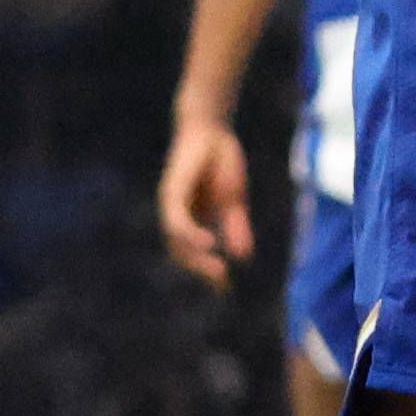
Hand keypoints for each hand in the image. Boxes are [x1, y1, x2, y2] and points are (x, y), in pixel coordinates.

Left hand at [155, 107, 253, 286]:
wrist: (212, 128)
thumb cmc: (220, 161)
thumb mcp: (233, 201)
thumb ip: (235, 227)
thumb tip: (243, 257)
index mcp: (191, 219)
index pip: (192, 253)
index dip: (207, 271)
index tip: (225, 287)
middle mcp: (176, 214)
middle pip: (181, 252)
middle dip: (201, 270)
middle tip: (222, 284)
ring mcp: (171, 204)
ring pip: (176, 240)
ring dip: (196, 258)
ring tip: (218, 270)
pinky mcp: (171, 191)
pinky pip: (177, 220)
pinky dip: (190, 235)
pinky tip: (208, 243)